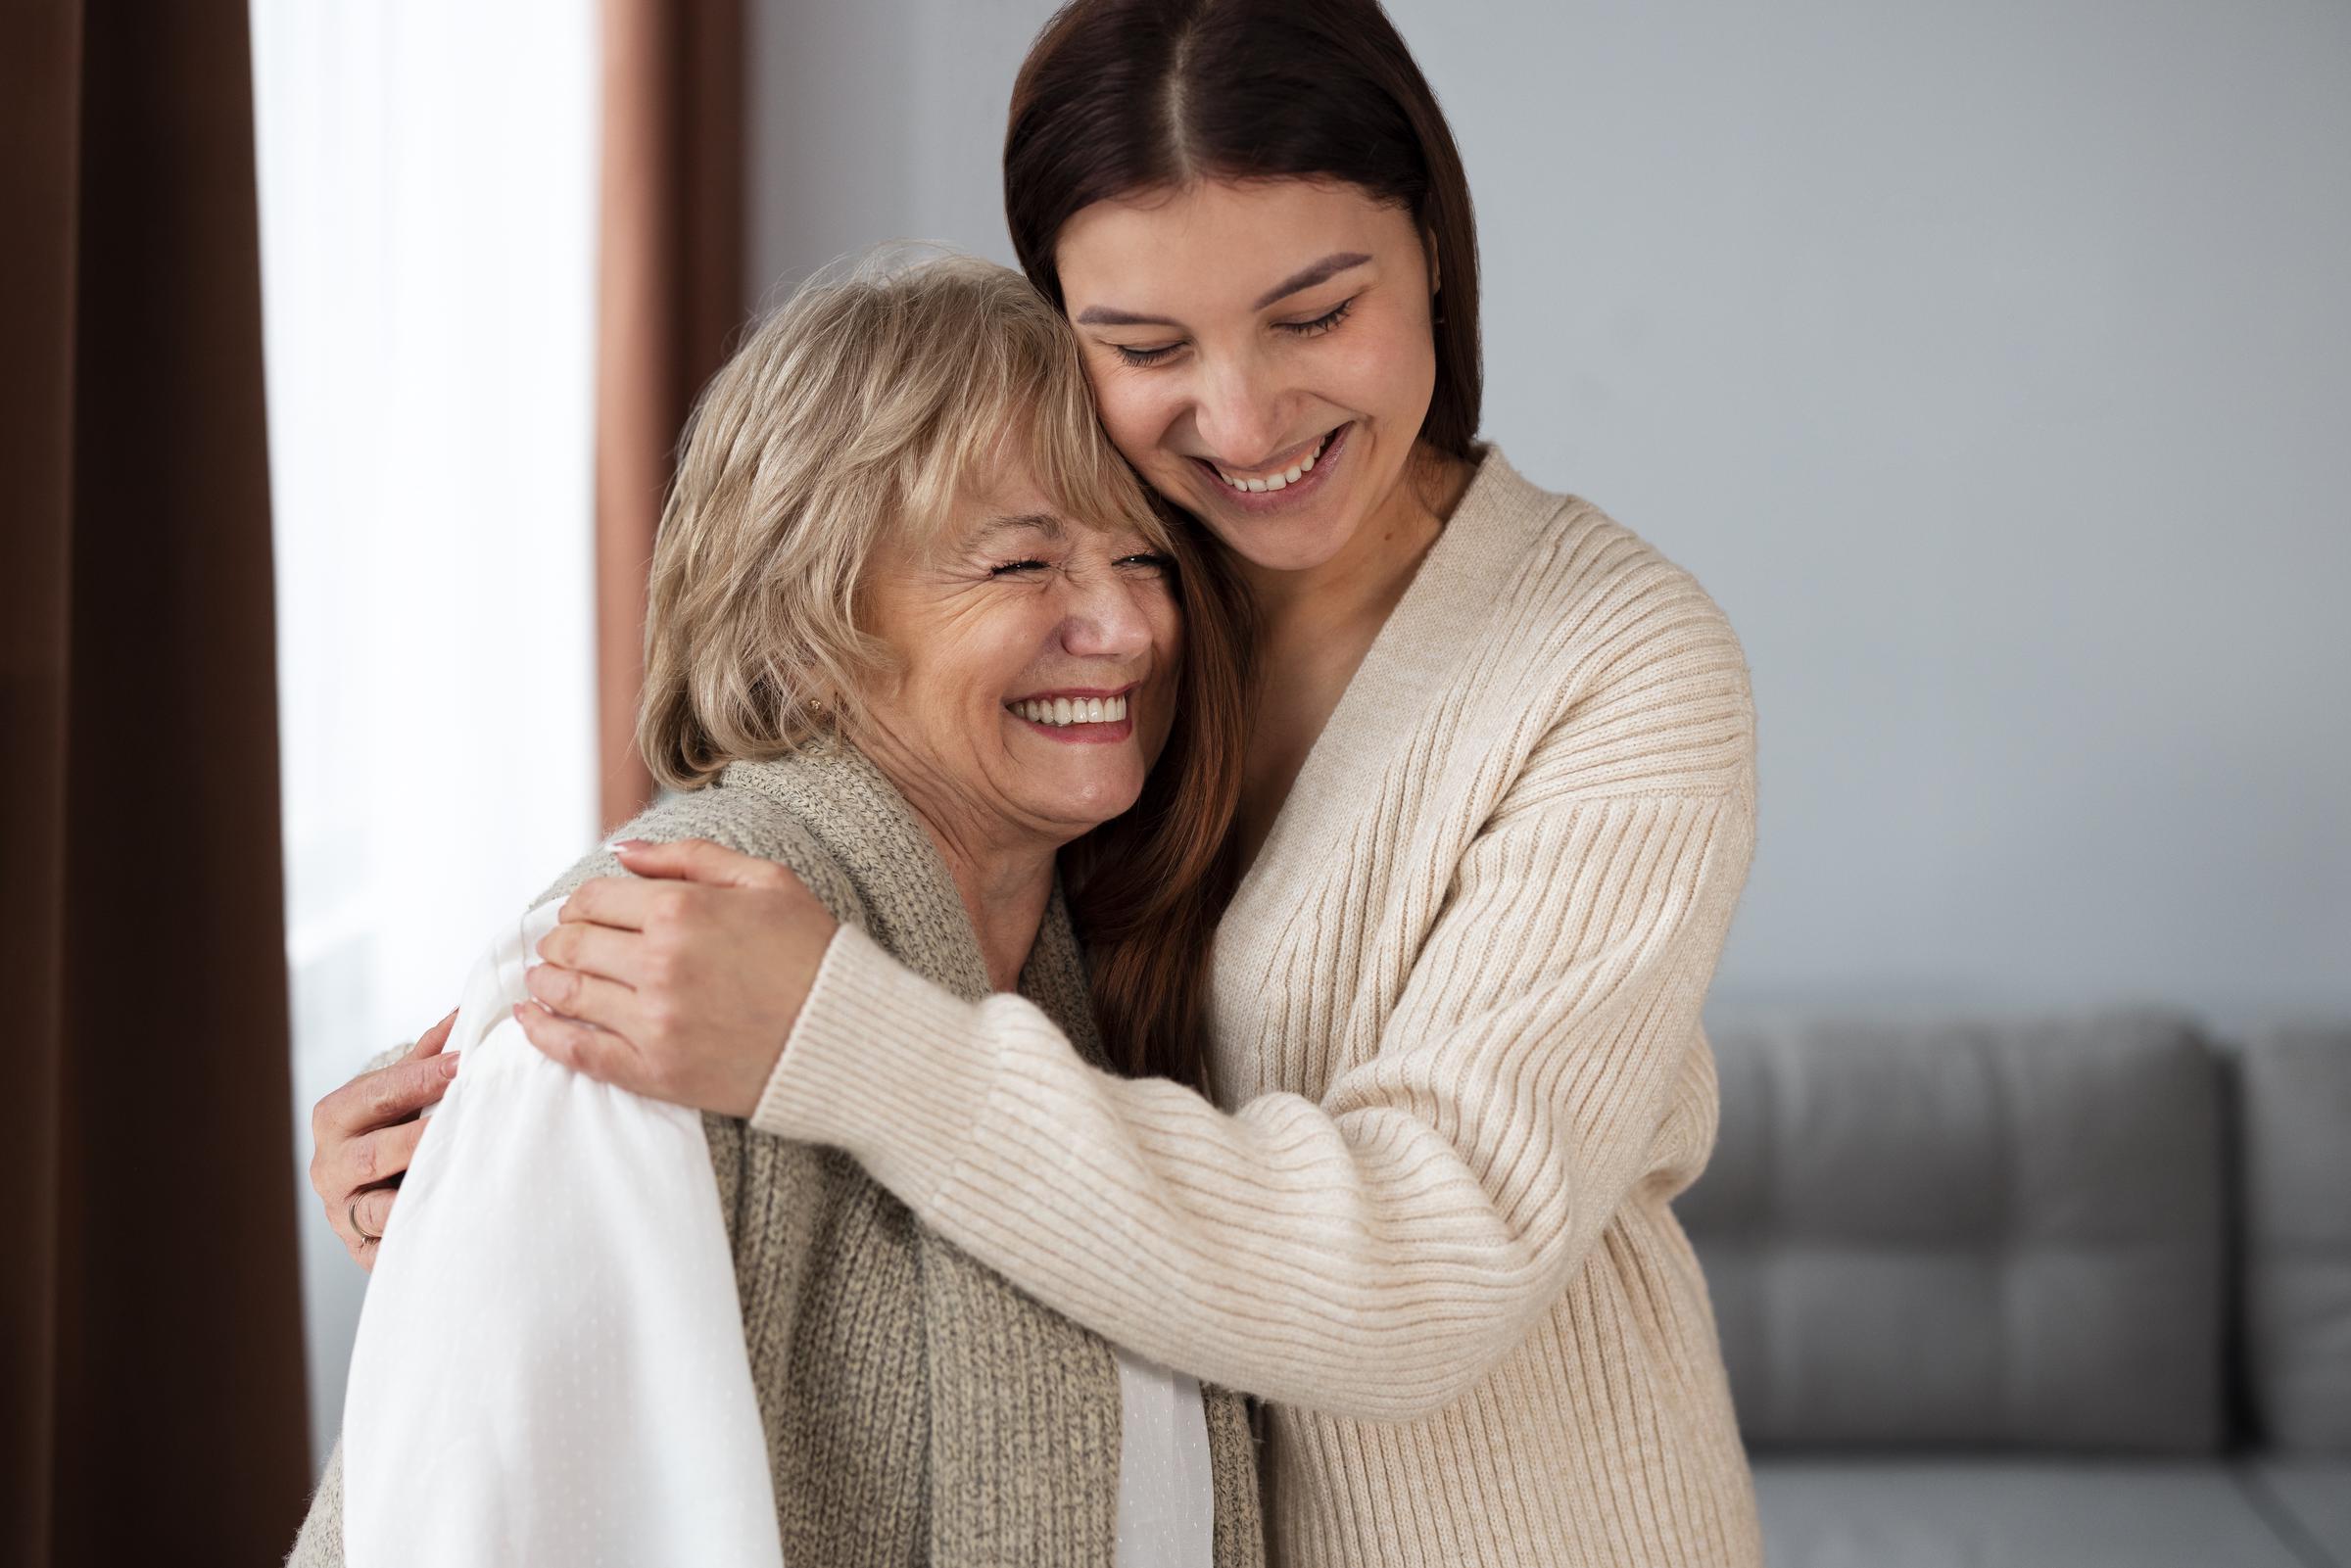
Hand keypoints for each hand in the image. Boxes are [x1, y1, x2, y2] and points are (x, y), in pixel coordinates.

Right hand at [310, 1009, 460, 1271]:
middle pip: (376, 1152)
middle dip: (423, 1137)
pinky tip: (450, 1224)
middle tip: (470, 1120)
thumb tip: (469, 1009)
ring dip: (420, 1194)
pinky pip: (389, 1246)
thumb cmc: (388, 1128)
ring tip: (462, 1178)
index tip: (465, 1066)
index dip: (420, 1080)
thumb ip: (428, 1055)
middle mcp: (330, 1166)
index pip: (375, 1095)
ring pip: (378, 1207)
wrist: (364, 1186)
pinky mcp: (362, 1249)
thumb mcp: (397, 1092)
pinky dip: (416, 1237)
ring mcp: (343, 1211)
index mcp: (335, 1117)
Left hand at [513, 838, 839, 1117]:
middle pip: (572, 943)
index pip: (594, 898)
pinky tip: (532, 1019)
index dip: (580, 903)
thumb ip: (691, 858)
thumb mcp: (766, 881)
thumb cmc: (812, 952)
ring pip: (567, 993)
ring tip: (545, 977)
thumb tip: (624, 852)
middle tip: (561, 945)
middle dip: (559, 940)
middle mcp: (659, 965)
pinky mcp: (657, 1073)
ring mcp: (654, 1023)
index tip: (585, 913)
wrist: (846, 1036)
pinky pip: (578, 1052)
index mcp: (683, 911)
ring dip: (546, 980)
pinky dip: (544, 1033)